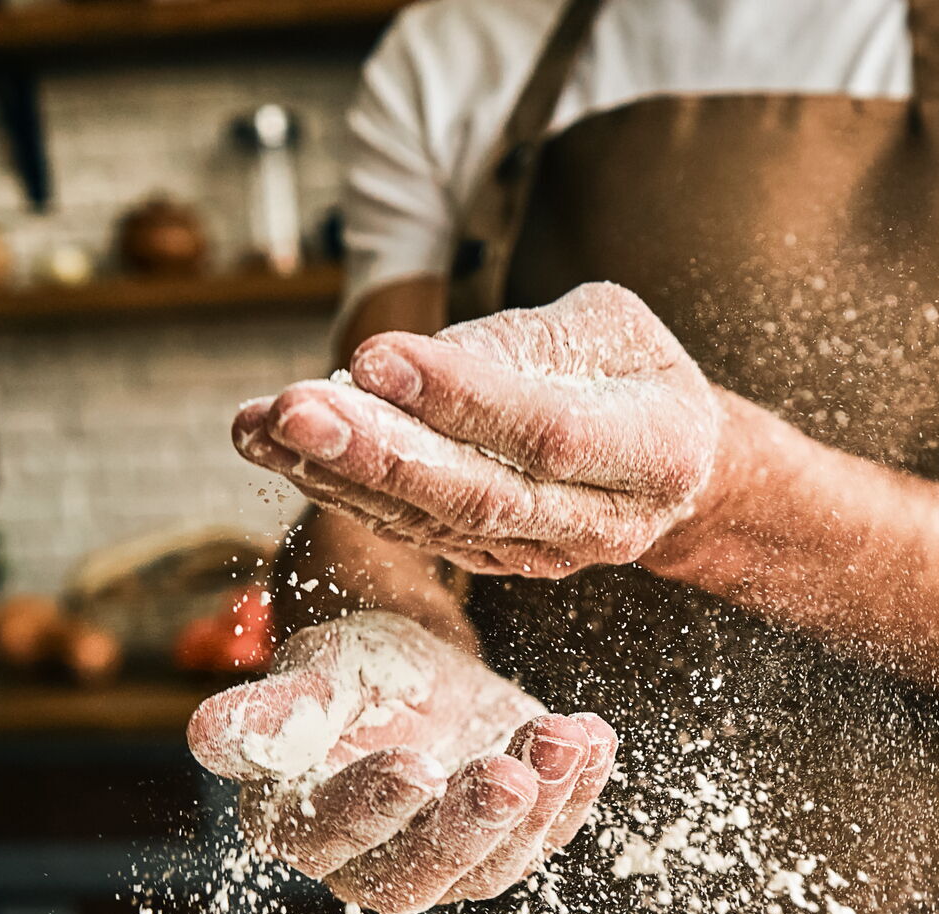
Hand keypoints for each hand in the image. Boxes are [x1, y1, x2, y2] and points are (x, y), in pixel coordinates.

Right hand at [185, 612, 616, 913]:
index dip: (371, 806)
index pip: (329, 834)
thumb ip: (274, 711)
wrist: (416, 666)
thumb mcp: (314, 672)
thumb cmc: (350, 671)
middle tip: (508, 774)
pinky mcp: (510, 842)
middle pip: (417, 874)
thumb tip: (204, 738)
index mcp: (300, 823)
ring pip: (494, 865)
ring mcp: (448, 861)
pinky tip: (593, 738)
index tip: (415, 763)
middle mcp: (370, 862)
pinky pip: (551, 835)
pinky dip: (580, 791)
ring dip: (539, 805)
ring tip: (564, 736)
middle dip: (469, 826)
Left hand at [231, 283, 723, 576]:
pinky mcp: (496, 559)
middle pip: (479, 495)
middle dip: (378, 453)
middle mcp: (601, 520)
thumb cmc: (638, 376)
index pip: (547, 432)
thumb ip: (525, 344)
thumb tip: (405, 367)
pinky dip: (342, 491)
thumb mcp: (613, 328)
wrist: (679, 469)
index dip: (461, 399)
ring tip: (259, 425)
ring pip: (435, 522)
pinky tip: (280, 450)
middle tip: (294, 410)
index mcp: (655, 451)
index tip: (376, 358)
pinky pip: (416, 530)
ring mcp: (545, 553)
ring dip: (338, 475)